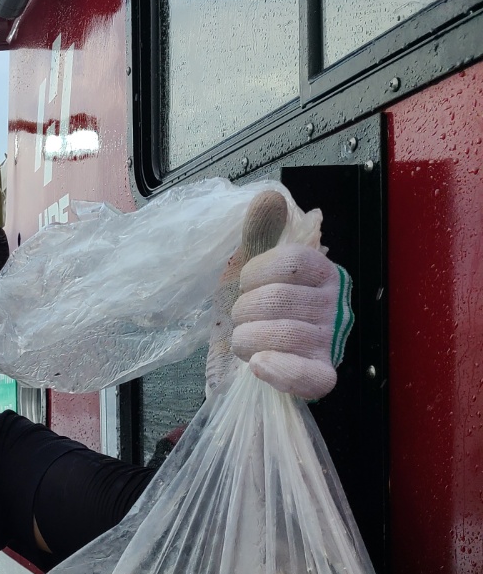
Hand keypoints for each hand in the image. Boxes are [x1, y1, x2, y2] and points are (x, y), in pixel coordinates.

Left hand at [231, 245, 352, 400]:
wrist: (247, 356)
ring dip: (247, 339)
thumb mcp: (252, 267)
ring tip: (247, 340)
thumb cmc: (256, 309)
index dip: (256, 273)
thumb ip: (260, 232)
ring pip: (282, 335)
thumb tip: (269, 198)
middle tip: (243, 317)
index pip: (291, 262)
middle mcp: (330, 305)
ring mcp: (327, 342)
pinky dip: (278, 370)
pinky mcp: (319, 375)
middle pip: (278, 299)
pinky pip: (306, 376)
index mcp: (320, 273)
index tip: (246, 283)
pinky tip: (259, 364)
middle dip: (244, 310)